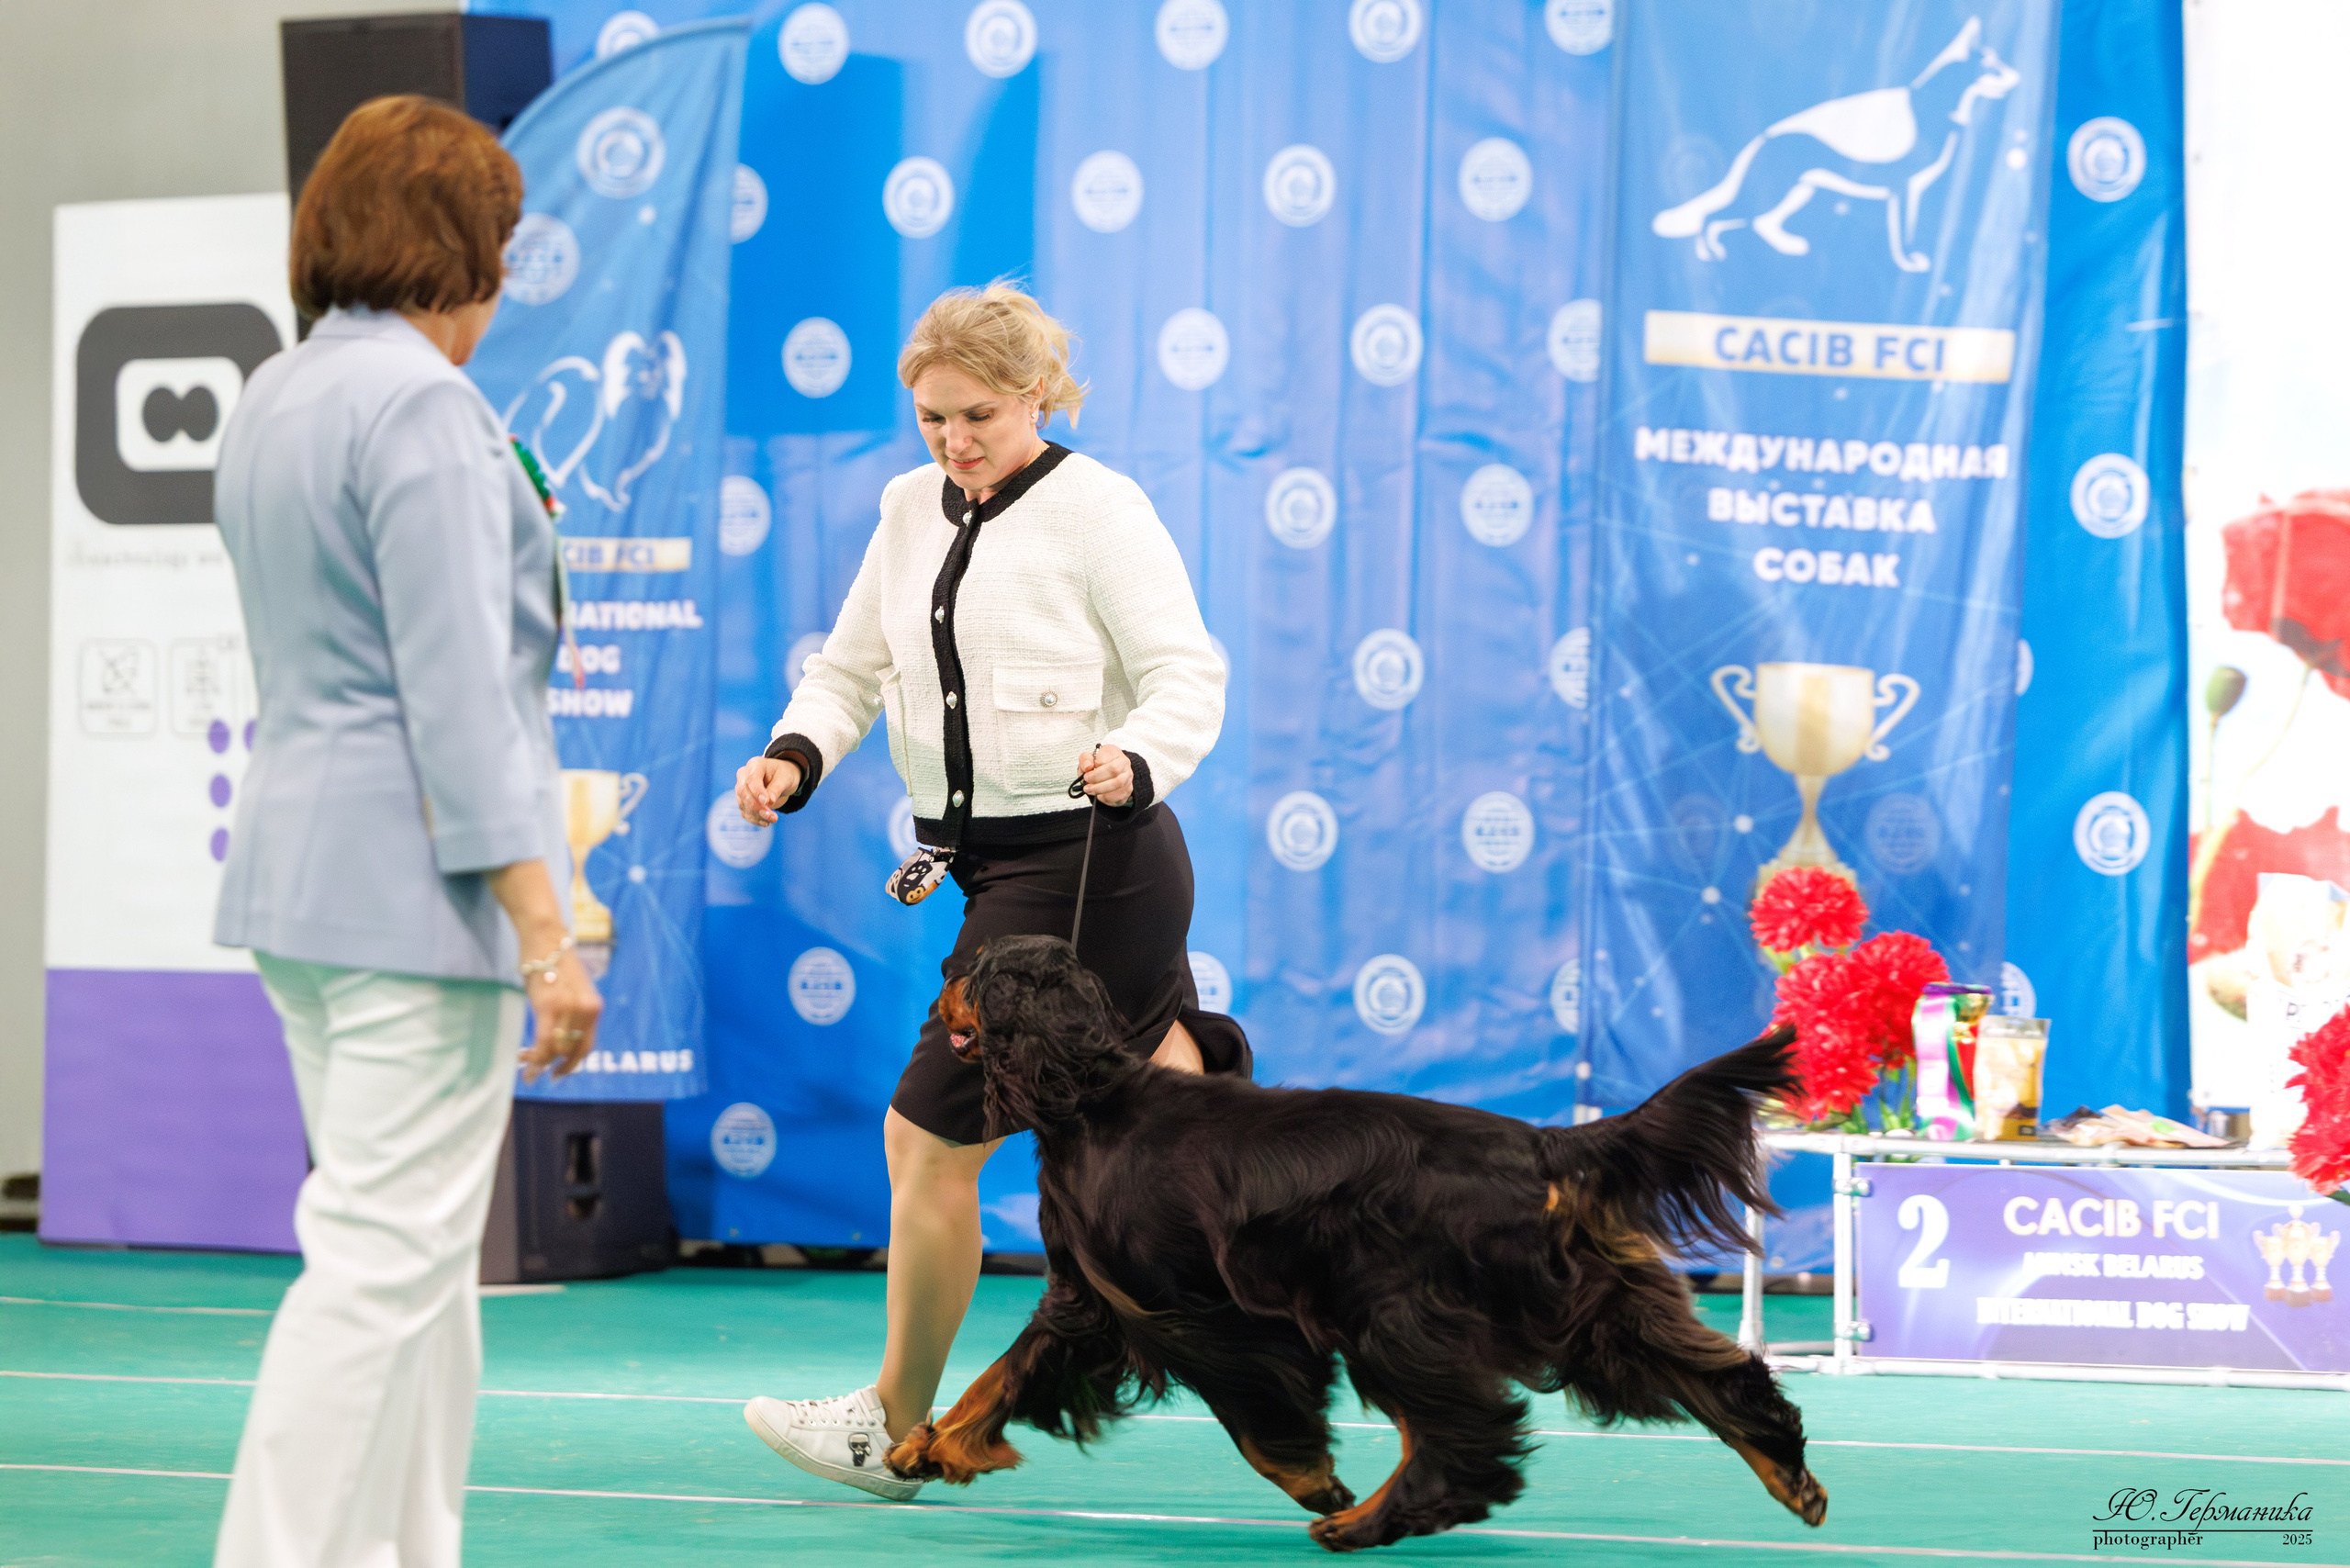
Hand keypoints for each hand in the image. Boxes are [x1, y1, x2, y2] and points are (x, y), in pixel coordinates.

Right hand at [517, 941, 601, 1081]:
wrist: (546, 937)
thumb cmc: (553, 963)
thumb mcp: (572, 990)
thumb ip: (572, 1013)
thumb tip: (559, 1038)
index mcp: (594, 1008)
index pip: (587, 1046)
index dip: (572, 1064)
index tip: (558, 1073)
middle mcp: (586, 1010)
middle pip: (571, 1051)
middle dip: (553, 1066)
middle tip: (534, 1072)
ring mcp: (568, 1008)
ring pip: (555, 1049)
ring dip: (538, 1061)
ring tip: (524, 1064)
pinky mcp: (549, 1005)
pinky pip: (543, 1040)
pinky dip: (534, 1056)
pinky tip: (523, 1060)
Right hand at [735, 754, 803, 824]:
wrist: (782, 778)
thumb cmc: (784, 775)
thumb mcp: (785, 779)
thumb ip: (776, 789)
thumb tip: (769, 802)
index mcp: (755, 765)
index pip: (751, 779)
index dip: (757, 791)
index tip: (767, 802)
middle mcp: (744, 775)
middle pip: (744, 792)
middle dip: (757, 807)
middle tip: (773, 817)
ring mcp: (741, 788)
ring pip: (743, 803)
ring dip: (757, 815)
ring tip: (772, 820)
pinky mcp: (742, 800)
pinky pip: (745, 811)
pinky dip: (754, 819)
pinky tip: (765, 823)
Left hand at [1079, 744, 1132, 806]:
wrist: (1107, 776)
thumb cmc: (1097, 766)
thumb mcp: (1087, 759)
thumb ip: (1085, 759)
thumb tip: (1088, 766)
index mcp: (1113, 752)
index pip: (1105, 759)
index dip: (1094, 768)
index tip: (1086, 774)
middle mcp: (1123, 762)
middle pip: (1114, 770)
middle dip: (1097, 778)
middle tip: (1087, 783)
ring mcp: (1128, 775)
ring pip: (1117, 783)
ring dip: (1101, 789)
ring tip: (1090, 790)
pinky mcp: (1128, 788)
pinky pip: (1119, 794)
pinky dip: (1107, 797)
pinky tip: (1100, 795)